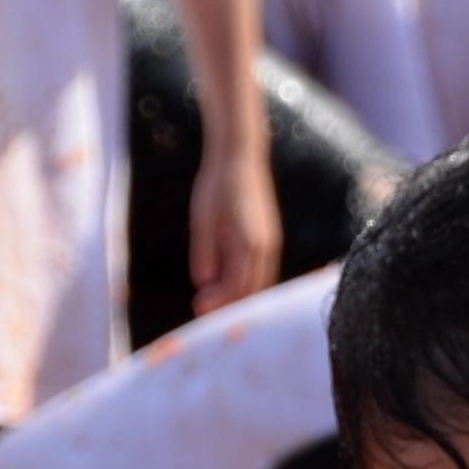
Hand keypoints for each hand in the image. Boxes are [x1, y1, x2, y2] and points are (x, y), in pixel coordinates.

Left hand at [187, 145, 279, 315]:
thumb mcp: (203, 219)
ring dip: (238, 297)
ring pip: (259, 284)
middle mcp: (266, 248)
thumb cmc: (217, 185)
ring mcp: (271, 244)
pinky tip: (226, 285)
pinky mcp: (269, 239)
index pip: (237, 288)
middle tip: (203, 312)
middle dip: (229, 306)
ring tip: (212, 302)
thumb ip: (205, 252)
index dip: (219, 303)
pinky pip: (261, 272)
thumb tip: (204, 283)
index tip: (198, 307)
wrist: (240, 156)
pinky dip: (245, 284)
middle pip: (251, 292)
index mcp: (249, 244)